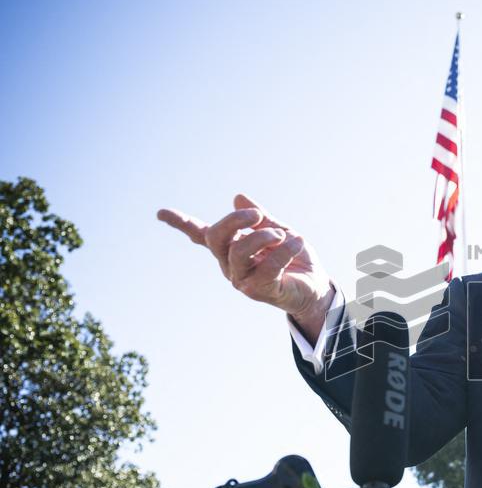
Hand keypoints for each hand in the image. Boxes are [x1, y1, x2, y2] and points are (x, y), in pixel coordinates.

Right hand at [157, 194, 334, 330]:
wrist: (315, 286)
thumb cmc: (294, 256)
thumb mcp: (278, 230)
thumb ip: (261, 218)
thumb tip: (238, 197)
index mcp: (230, 248)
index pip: (201, 235)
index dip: (181, 223)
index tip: (160, 213)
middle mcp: (230, 265)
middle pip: (217, 238)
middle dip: (234, 221)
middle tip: (257, 215)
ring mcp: (242, 280)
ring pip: (239, 252)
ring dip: (263, 237)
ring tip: (284, 234)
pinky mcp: (261, 291)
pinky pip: (267, 267)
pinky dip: (285, 250)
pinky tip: (298, 241)